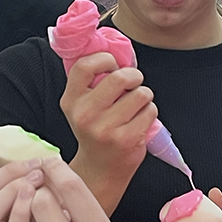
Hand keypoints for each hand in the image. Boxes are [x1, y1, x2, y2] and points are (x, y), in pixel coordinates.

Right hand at [60, 52, 157, 181]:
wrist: (100, 169)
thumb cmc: (96, 129)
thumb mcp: (82, 105)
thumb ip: (91, 81)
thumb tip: (116, 52)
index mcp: (71, 101)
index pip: (85, 65)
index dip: (105, 59)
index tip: (113, 65)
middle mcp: (84, 114)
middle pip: (119, 77)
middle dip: (134, 76)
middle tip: (134, 82)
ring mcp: (105, 129)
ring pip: (140, 93)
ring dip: (144, 95)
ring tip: (135, 106)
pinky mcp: (126, 139)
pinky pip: (150, 110)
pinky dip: (150, 112)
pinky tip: (139, 121)